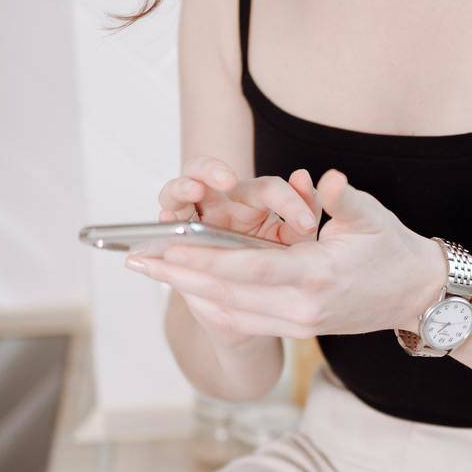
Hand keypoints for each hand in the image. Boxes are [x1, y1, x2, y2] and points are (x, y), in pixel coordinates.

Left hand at [127, 167, 442, 343]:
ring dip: (187, 290)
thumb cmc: (393, 250)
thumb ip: (340, 198)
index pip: (247, 269)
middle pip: (226, 295)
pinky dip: (210, 303)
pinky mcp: (294, 329)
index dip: (203, 261)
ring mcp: (296, 324)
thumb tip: (320, 179)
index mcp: (316, 277)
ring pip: (229, 310)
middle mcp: (300, 308)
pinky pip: (243, 318)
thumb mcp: (370, 218)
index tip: (167, 249)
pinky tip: (186, 287)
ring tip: (152, 270)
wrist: (417, 297)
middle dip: (178, 277)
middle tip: (137, 259)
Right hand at [157, 155, 320, 245]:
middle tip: (228, 179)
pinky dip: (165, 222)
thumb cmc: (278, 260)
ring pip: (179, 189)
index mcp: (253, 197)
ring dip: (183, 187)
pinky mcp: (176, 237)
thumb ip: (306, 210)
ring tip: (194, 191)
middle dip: (213, 170)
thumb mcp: (298, 240)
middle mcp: (219, 200)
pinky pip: (166, 224)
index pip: (268, 188)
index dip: (288, 201)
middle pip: (206, 170)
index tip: (306, 223)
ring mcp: (194, 216)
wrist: (260, 300)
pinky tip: (169, 225)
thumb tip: (303, 176)